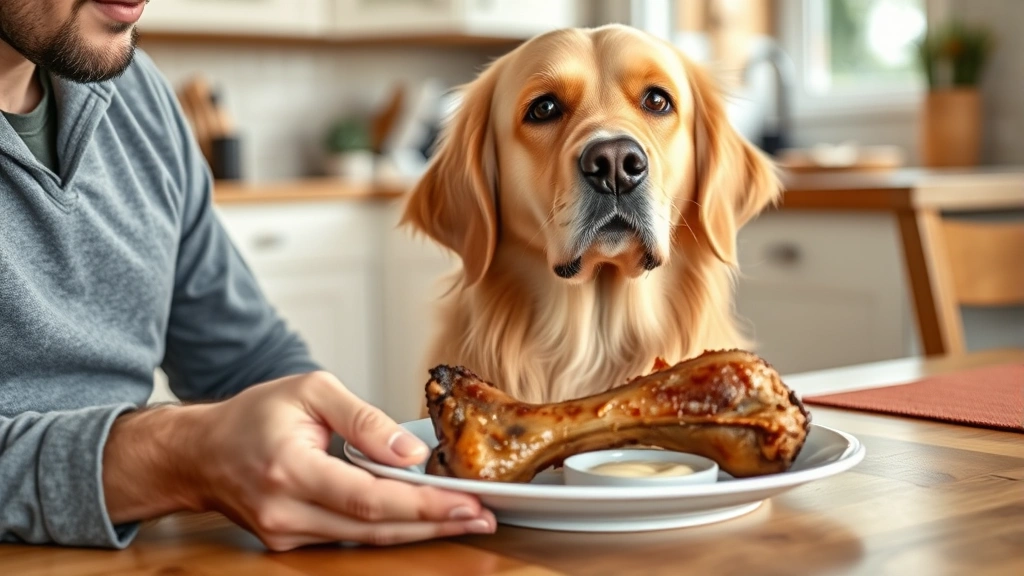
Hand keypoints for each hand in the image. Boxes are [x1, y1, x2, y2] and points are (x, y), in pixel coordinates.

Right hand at [192, 371, 494, 549]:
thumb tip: (410, 453)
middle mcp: (286, 512)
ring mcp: (285, 535)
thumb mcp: (311, 391)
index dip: (424, 506)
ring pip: (365, 541)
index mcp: (290, 468)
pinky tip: (420, 519)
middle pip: (374, 529)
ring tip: (464, 519)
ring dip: (418, 531)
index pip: (370, 498)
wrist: (200, 453)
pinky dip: (388, 530)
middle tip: (483, 518)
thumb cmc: (253, 416)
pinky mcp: (289, 543)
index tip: (468, 504)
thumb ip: (363, 419)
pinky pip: (347, 539)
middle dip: (434, 525)